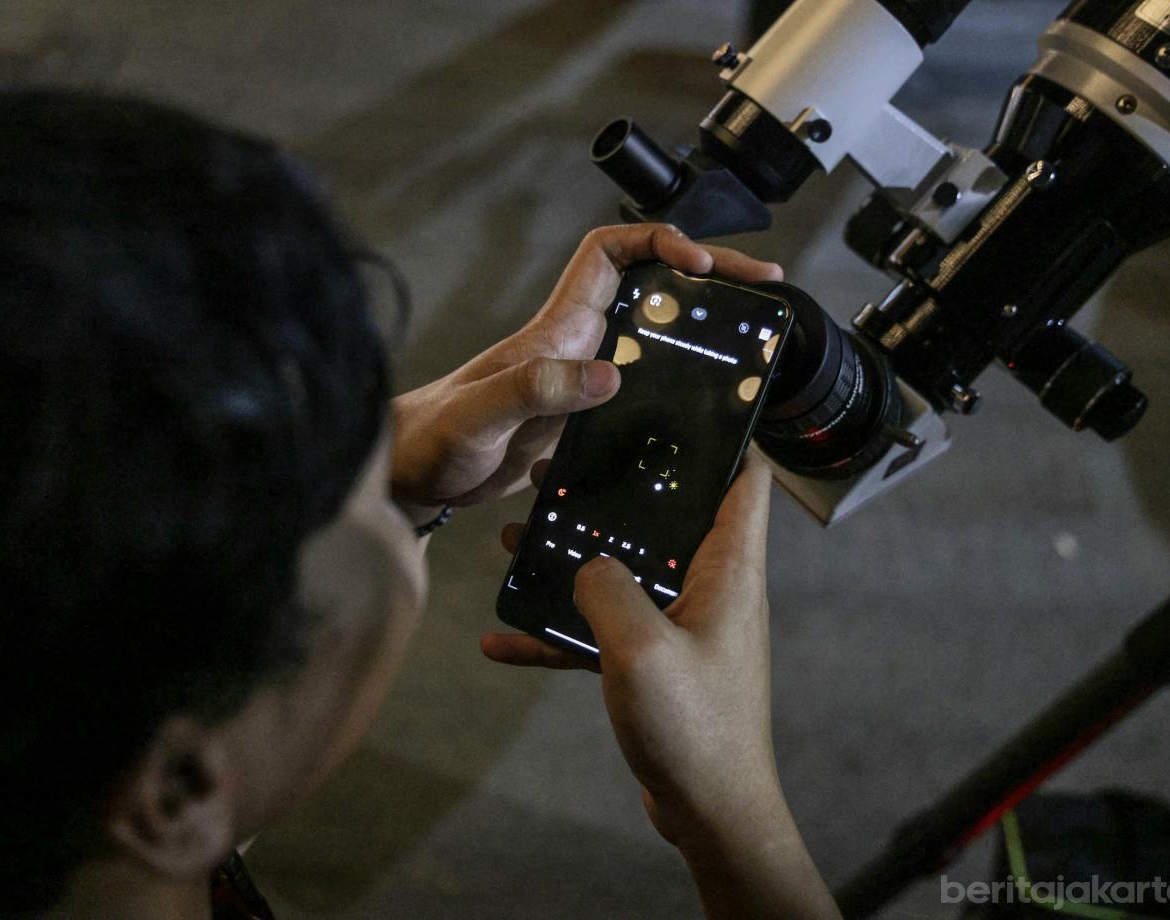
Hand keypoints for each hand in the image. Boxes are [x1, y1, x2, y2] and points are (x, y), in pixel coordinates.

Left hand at [389, 225, 781, 509]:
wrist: (408, 480)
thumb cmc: (430, 443)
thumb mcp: (480, 417)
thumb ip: (534, 391)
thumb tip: (606, 375)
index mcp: (554, 332)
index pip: (609, 254)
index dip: (657, 242)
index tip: (700, 262)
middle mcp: (572, 348)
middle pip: (648, 289)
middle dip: (707, 277)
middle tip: (762, 286)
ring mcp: (577, 383)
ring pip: (650, 335)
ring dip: (699, 327)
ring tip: (754, 334)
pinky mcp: (577, 421)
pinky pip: (639, 387)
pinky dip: (677, 381)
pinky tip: (704, 402)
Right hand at [483, 457, 779, 838]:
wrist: (710, 812)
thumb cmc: (695, 728)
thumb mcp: (640, 649)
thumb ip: (607, 589)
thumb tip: (588, 565)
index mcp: (728, 571)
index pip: (743, 481)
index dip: (722, 436)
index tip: (678, 403)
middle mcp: (711, 588)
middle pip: (666, 518)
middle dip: (613, 492)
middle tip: (559, 470)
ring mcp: (683, 626)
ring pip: (625, 571)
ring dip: (572, 558)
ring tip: (515, 539)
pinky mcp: (657, 663)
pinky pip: (602, 632)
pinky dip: (559, 631)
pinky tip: (503, 639)